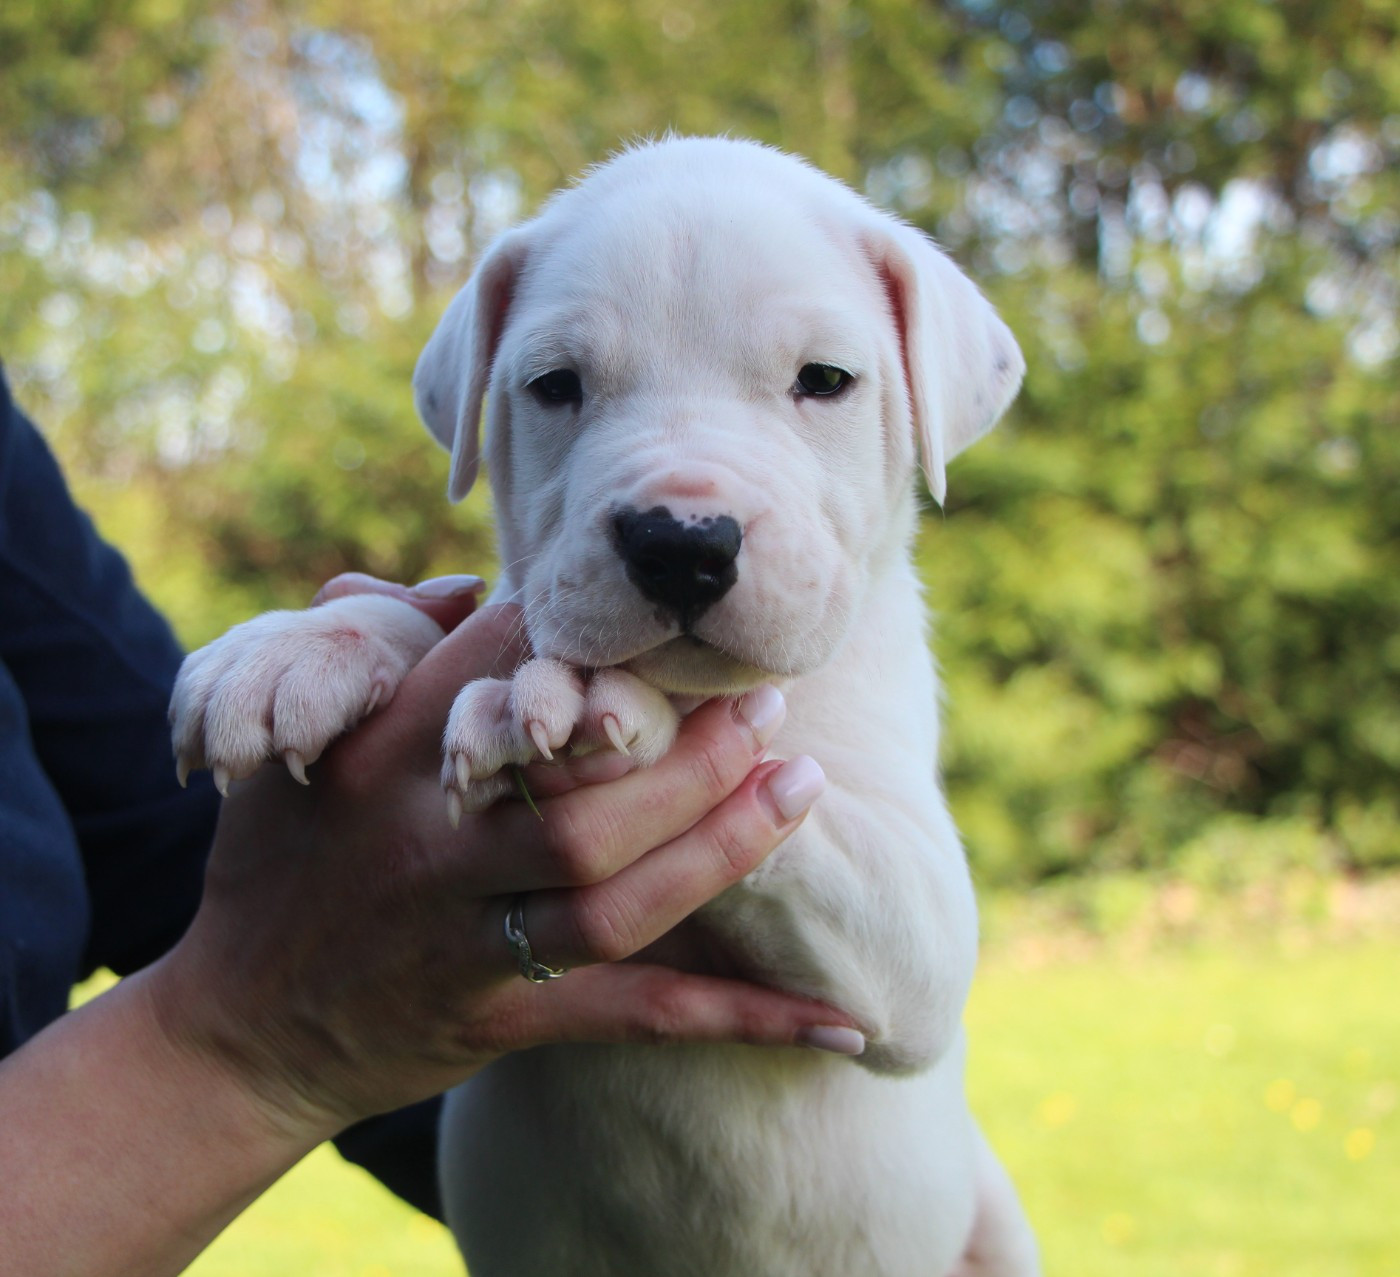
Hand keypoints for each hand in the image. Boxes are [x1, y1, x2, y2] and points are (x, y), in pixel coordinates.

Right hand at [147, 603, 849, 1144]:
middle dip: (686, 753)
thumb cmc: (276, 861)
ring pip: (614, 900)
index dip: (587, 641)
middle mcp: (426, 851)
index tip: (663, 618)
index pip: (495, 680)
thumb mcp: (293, 743)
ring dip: (721, 846)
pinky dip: (738, 1015)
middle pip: (580, 800)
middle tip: (769, 705)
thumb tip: (481, 587)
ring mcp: (466, 943)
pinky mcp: (503, 1019)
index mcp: (376, 764)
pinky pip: (633, 1015)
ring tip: (803, 786)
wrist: (238, 1029)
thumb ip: (383, 655)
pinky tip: (835, 1014)